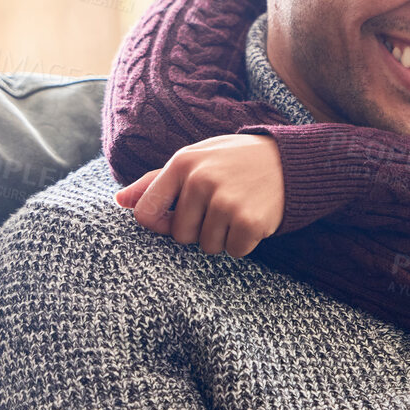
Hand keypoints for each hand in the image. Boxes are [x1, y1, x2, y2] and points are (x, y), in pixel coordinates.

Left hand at [114, 134, 284, 256]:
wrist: (290, 160)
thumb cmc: (235, 161)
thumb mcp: (196, 159)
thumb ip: (156, 181)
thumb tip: (118, 201)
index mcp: (182, 163)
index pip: (146, 212)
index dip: (161, 223)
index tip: (178, 217)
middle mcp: (200, 181)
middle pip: (180, 235)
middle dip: (199, 230)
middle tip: (220, 208)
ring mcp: (225, 201)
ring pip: (208, 246)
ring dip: (223, 237)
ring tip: (238, 210)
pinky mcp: (248, 220)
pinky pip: (234, 251)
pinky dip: (244, 242)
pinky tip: (253, 219)